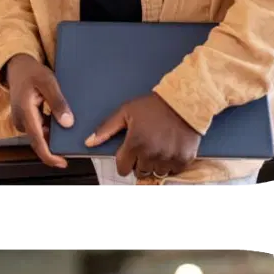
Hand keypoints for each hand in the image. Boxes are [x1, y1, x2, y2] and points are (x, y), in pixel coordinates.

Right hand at [3, 55, 73, 168]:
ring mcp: (23, 121)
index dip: (49, 155)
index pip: (37, 140)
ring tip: (69, 131)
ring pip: (40, 135)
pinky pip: (39, 129)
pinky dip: (50, 130)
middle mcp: (22, 120)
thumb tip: (68, 123)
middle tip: (73, 145)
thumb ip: (58, 102)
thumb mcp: (49, 82)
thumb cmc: (32, 72)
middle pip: (39, 141)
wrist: (18, 67)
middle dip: (55, 146)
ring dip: (54, 136)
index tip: (62, 163)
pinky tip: (61, 123)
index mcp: (25, 112)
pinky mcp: (26, 120)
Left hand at [85, 92, 200, 179]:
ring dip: (155, 165)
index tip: (129, 155)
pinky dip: (171, 164)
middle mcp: (151, 153)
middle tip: (146, 149)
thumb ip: (106, 129)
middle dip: (139, 163)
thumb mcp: (126, 112)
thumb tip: (89, 142)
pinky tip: (170, 151)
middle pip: (139, 172)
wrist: (185, 100)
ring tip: (158, 149)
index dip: (124, 162)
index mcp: (134, 144)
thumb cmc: (154, 105)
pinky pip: (173, 171)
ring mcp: (168, 157)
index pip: (122, 169)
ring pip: (156, 173)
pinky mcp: (184, 158)